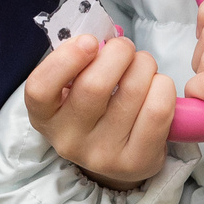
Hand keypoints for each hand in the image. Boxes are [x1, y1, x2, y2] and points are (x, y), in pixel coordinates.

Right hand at [24, 34, 175, 188]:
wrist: (114, 153)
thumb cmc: (93, 105)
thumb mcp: (72, 85)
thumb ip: (80, 61)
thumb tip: (105, 41)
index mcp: (44, 115)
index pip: (40, 88)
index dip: (66, 59)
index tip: (90, 41)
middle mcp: (68, 140)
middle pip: (95, 86)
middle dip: (119, 52)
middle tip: (125, 48)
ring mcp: (102, 155)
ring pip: (132, 91)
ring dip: (144, 65)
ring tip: (142, 67)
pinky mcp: (137, 162)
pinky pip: (157, 110)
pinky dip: (163, 87)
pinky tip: (156, 87)